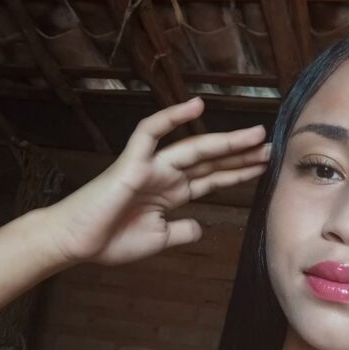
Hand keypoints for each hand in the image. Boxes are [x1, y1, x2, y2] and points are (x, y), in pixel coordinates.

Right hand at [44, 97, 270, 265]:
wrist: (76, 243)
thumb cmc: (111, 241)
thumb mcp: (158, 240)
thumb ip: (182, 230)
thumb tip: (201, 225)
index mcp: (173, 194)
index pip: (213, 179)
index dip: (239, 172)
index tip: (265, 166)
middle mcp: (166, 176)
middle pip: (211, 161)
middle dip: (242, 155)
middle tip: (272, 147)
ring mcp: (151, 166)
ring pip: (194, 148)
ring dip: (225, 141)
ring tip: (255, 135)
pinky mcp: (132, 162)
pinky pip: (151, 133)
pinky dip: (172, 117)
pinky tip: (196, 106)